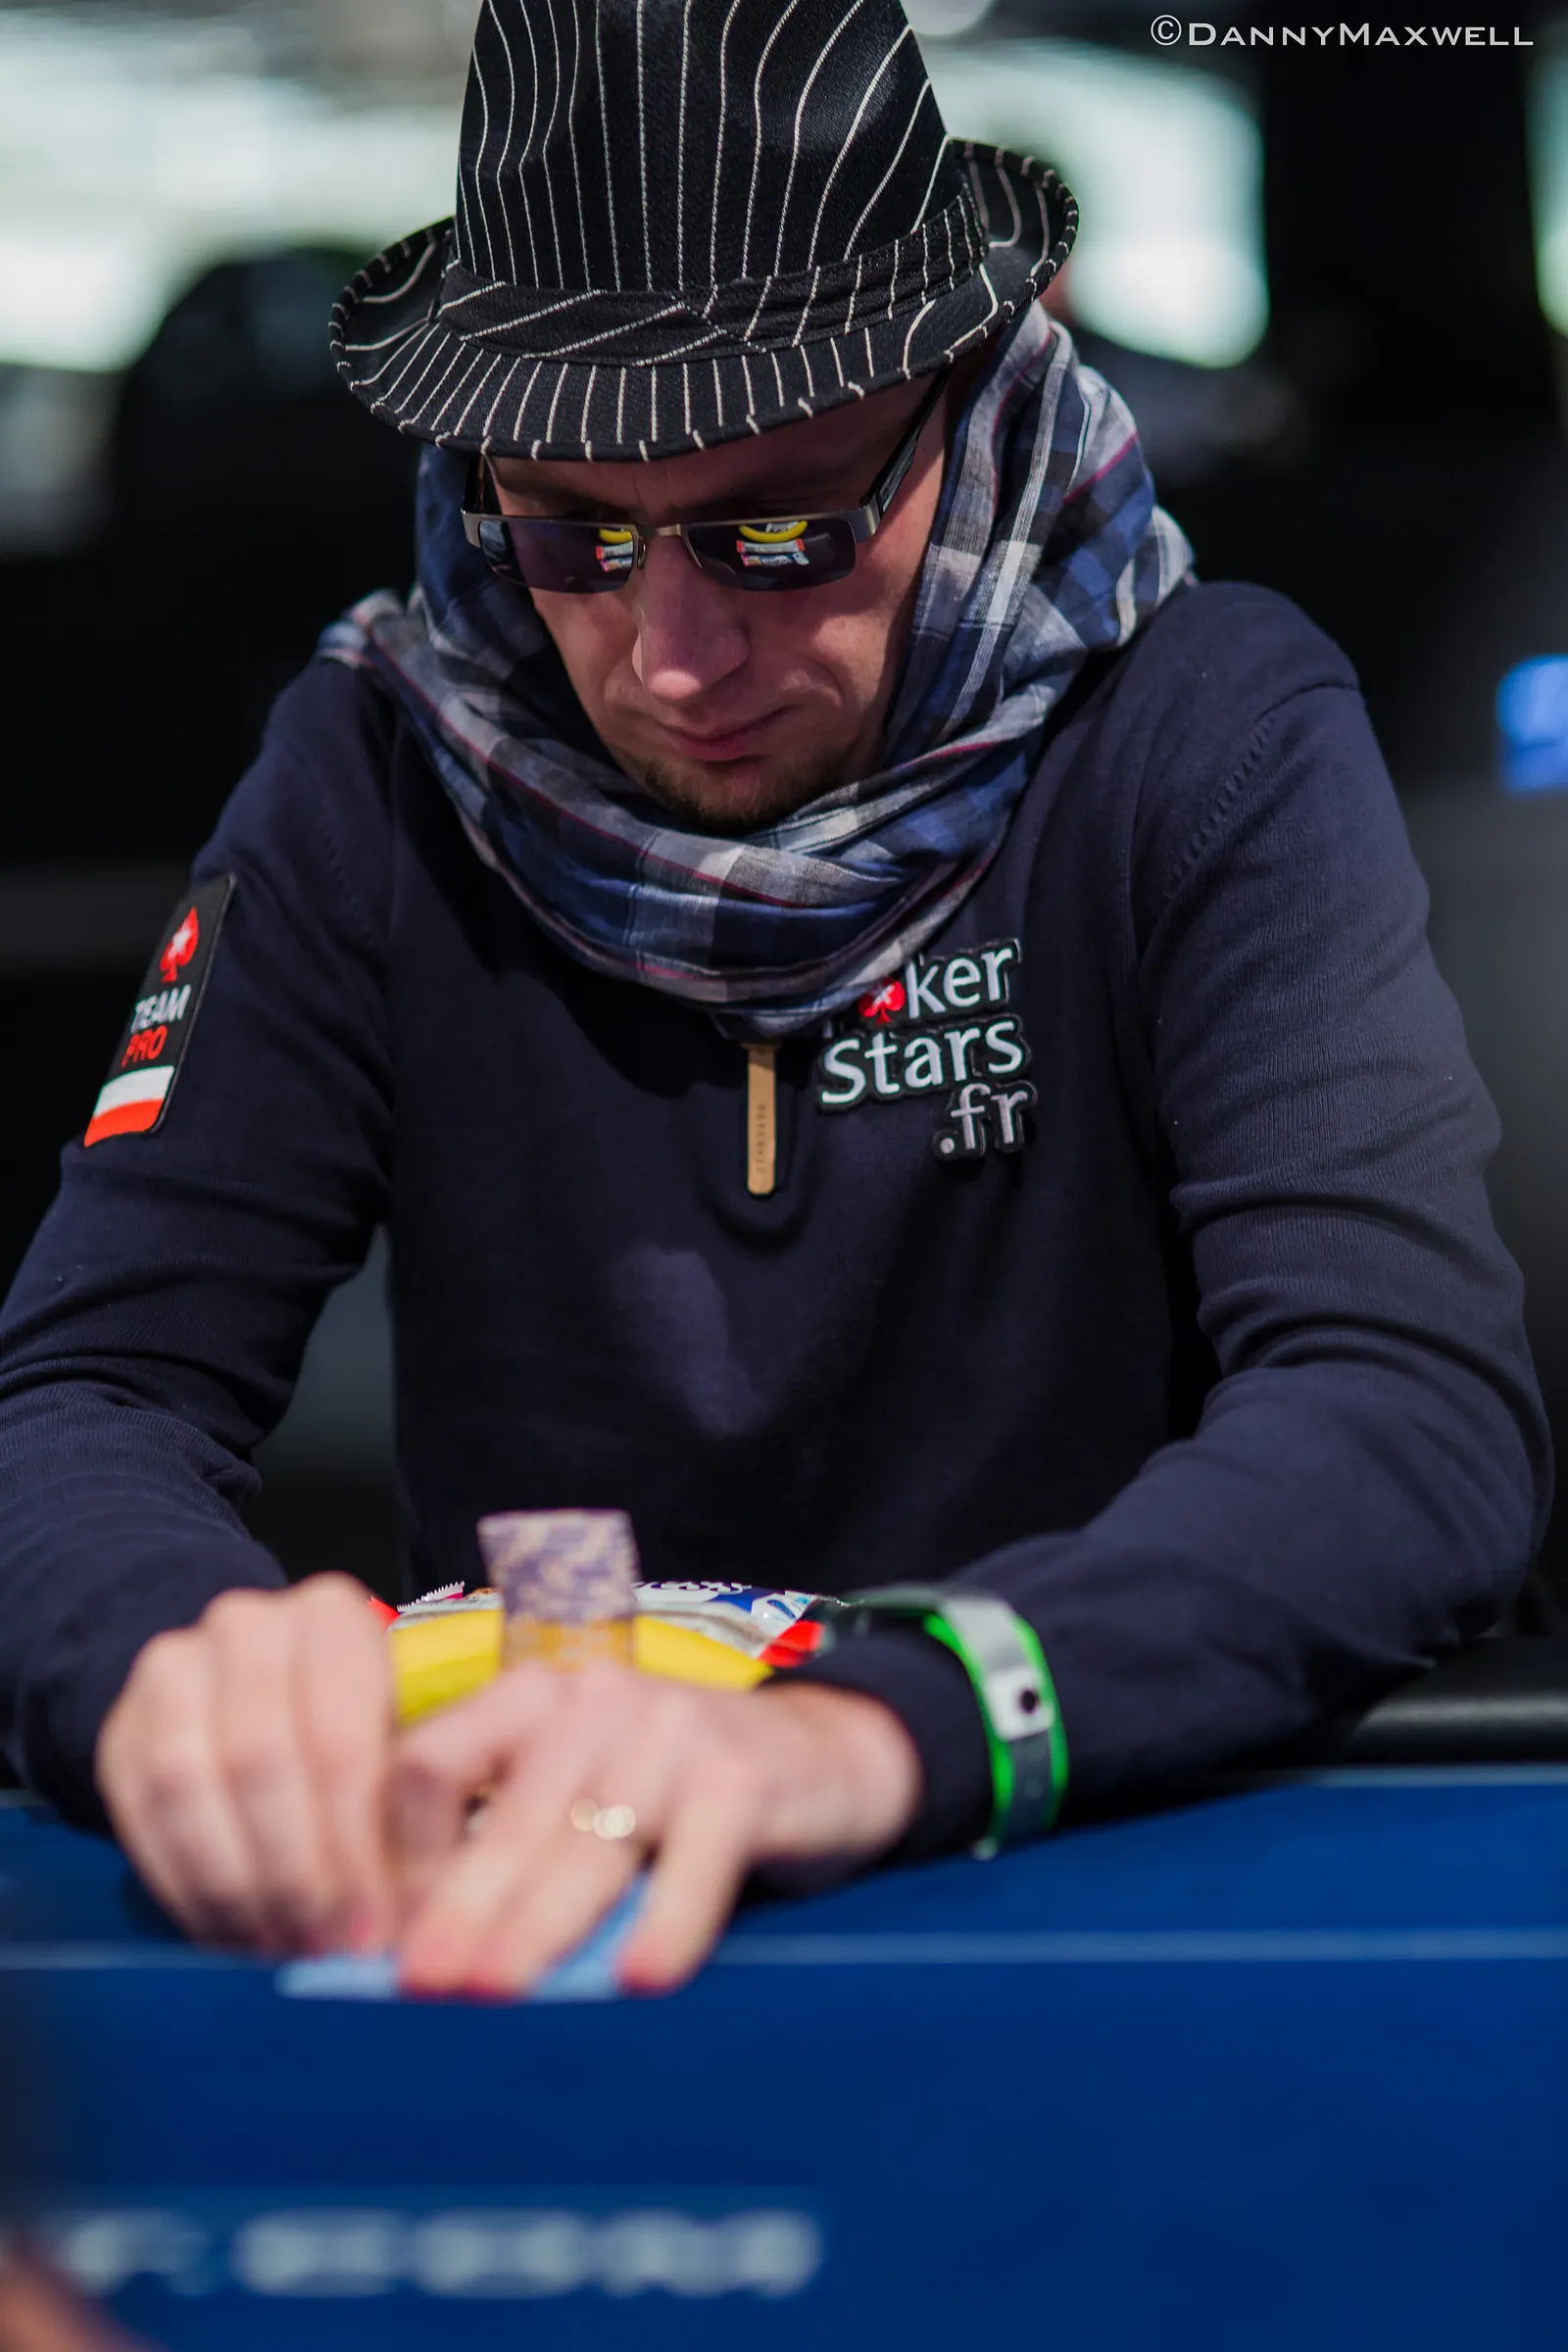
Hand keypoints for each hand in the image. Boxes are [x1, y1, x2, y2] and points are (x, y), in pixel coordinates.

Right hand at [95, 1575, 394, 1955]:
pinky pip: (143, 1814)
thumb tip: (426, 1902)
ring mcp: (175, 1669)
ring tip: (280, 1947)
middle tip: (324, 1949)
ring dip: (237, 1885)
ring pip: (190, 1785)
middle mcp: (249, 1625)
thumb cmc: (369, 1728)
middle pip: (261, 1760)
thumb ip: (419, 1797)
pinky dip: (187, 1887)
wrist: (269, 1692)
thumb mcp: (415, 1738)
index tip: (373, 1925)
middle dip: (295, 1874)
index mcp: (334, 1616)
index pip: (340, 1738)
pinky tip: (231, 1933)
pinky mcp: (124, 1726)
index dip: (355, 1845)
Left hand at [390, 1664, 921, 1997]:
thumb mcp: (580, 1793)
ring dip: (541, 1922)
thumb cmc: (673, 1793)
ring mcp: (673, 1732)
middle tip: (416, 1983)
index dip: (395, 1855)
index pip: (432, 1762)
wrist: (822, 1756)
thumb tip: (412, 1949)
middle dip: (459, 1907)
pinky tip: (640, 1977)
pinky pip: (698, 1854)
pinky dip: (668, 1918)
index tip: (373, 1938)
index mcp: (535, 1698)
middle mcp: (597, 1701)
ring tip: (497, 1990)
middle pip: (510, 1815)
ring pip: (593, 1841)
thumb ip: (510, 1842)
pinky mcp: (743, 1776)